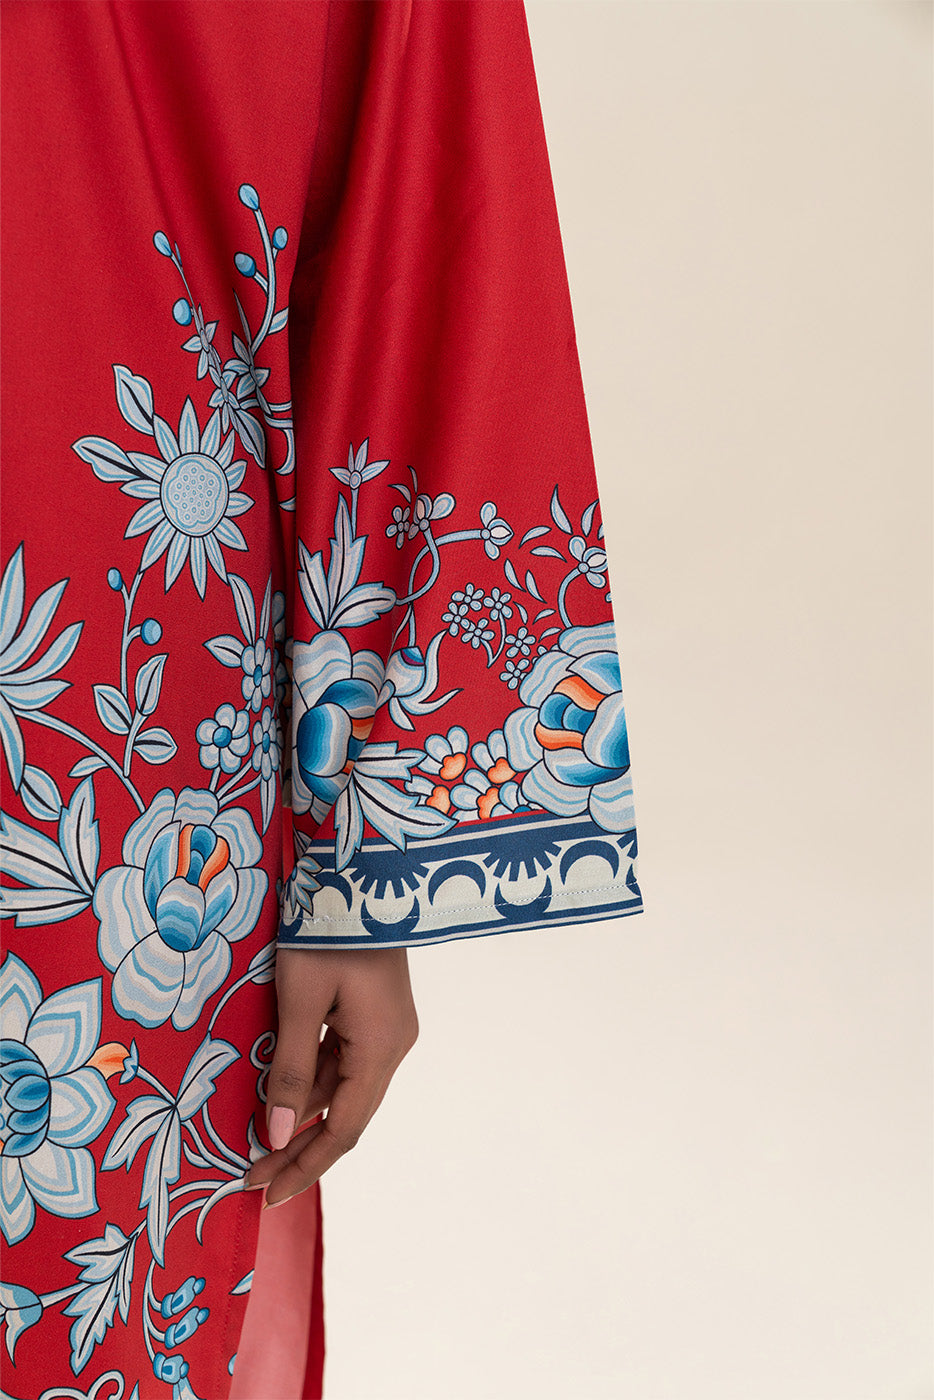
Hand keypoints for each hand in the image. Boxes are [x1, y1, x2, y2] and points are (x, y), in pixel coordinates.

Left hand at [245, 945, 418, 1207]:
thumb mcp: (299, 1001)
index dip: (305, 1165)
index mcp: (381, 1048)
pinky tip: (282, 1093)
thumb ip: (289, 1070)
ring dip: (304, 1115)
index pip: (343, 1129)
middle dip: (300, 1147)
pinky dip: (313, 1081)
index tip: (266, 1192)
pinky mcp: (376, 1011)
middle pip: (346, 1114)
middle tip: (254, 1176)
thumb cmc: (326, 932)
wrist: (361, 872)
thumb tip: (278, 1136)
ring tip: (258, 1140)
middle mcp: (394, 1044)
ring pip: (344, 1087)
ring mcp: (388, 1027)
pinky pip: (345, 1059)